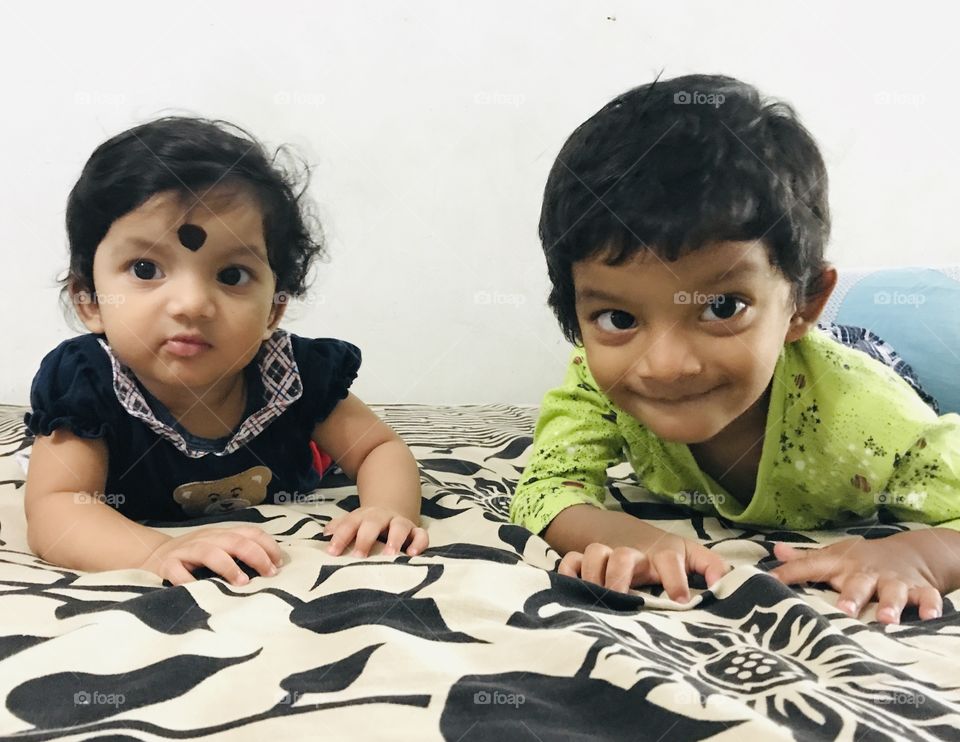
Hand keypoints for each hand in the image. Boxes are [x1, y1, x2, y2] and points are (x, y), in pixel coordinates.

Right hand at [141, 526, 282, 585]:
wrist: (153, 554)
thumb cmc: (196, 556)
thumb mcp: (220, 548)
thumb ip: (241, 553)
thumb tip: (273, 566)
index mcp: (223, 534)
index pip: (251, 533)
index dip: (268, 546)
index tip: (280, 564)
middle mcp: (207, 538)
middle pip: (235, 541)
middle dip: (256, 556)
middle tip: (270, 574)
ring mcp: (186, 551)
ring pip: (210, 552)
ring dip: (229, 567)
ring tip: (244, 582)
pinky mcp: (167, 565)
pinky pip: (178, 572)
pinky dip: (189, 581)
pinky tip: (201, 592)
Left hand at [324, 506, 427, 556]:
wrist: (391, 510)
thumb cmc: (367, 525)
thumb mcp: (352, 523)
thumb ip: (339, 528)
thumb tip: (324, 535)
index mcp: (362, 517)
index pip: (349, 524)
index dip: (340, 537)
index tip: (332, 552)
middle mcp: (381, 518)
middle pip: (373, 523)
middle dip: (366, 538)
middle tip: (359, 556)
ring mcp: (400, 523)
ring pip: (399, 526)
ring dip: (395, 539)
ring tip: (390, 555)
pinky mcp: (415, 531)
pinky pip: (421, 535)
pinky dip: (419, 543)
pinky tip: (412, 554)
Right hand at [557, 535, 728, 601]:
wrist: (629, 533)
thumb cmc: (666, 554)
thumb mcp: (693, 556)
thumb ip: (713, 568)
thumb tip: (727, 585)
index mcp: (662, 555)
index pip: (670, 560)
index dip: (676, 580)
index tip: (682, 603)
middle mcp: (633, 554)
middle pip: (623, 556)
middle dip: (621, 576)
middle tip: (624, 599)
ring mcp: (607, 555)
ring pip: (594, 554)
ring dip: (594, 573)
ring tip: (599, 597)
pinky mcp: (586, 561)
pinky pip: (570, 561)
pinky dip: (568, 571)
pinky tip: (571, 587)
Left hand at [770, 529, 959, 623]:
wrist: (908, 551)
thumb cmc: (860, 560)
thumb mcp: (833, 557)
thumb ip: (804, 560)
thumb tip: (774, 551)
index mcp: (840, 565)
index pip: (811, 566)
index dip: (790, 572)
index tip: (771, 580)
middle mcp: (866, 573)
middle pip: (857, 583)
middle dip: (851, 596)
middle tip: (844, 609)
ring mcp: (893, 581)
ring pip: (892, 592)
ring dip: (890, 604)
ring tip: (886, 619)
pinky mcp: (918, 589)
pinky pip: (927, 597)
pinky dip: (931, 606)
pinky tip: (930, 617)